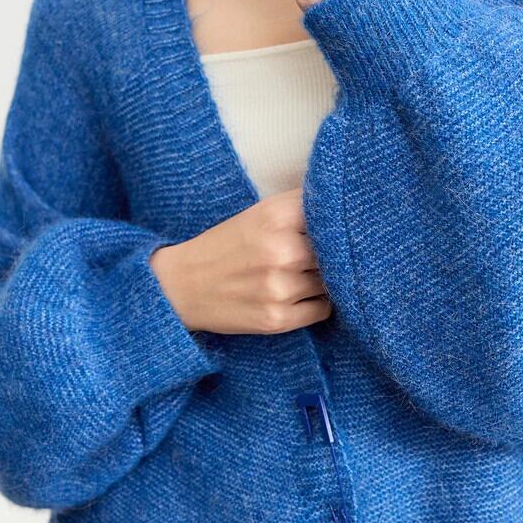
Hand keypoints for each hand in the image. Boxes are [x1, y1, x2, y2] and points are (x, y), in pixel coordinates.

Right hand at [149, 187, 331, 335]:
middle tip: (314, 255)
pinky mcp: (278, 319)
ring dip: (322, 279)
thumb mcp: (258, 213)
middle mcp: (282, 251)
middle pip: (336, 251)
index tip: (334, 227)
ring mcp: (281, 287)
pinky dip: (316, 303)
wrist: (180, 287)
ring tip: (301, 275)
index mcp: (275, 217)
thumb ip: (299, 206)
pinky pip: (323, 309)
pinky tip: (297, 296)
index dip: (334, 222)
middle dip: (330, 253)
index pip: (331, 215)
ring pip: (331, 281)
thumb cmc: (224, 247)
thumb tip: (342, 204)